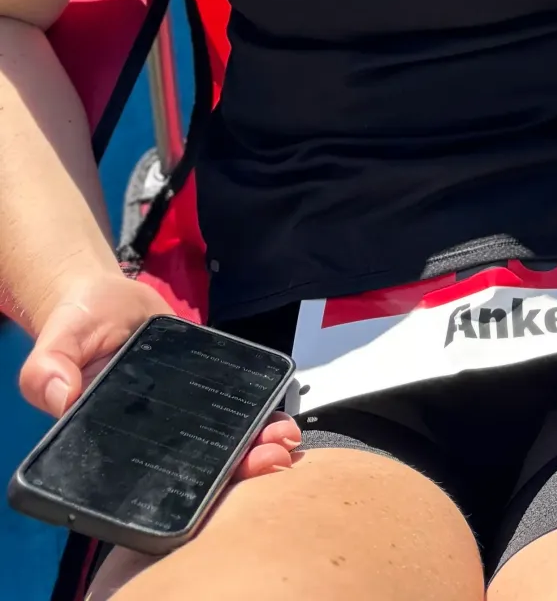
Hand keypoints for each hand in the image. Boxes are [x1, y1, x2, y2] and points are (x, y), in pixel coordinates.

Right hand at [20, 271, 300, 480]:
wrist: (104, 296)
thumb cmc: (76, 324)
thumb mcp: (54, 343)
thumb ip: (47, 369)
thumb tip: (62, 397)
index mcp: (111, 442)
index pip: (151, 479)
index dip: (189, 486)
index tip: (225, 481)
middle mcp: (149, 436)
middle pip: (194, 466)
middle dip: (236, 468)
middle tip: (273, 458)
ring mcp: (177, 414)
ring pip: (217, 442)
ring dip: (252, 444)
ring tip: (284, 439)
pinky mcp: (198, 387)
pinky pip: (227, 406)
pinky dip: (254, 413)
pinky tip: (278, 414)